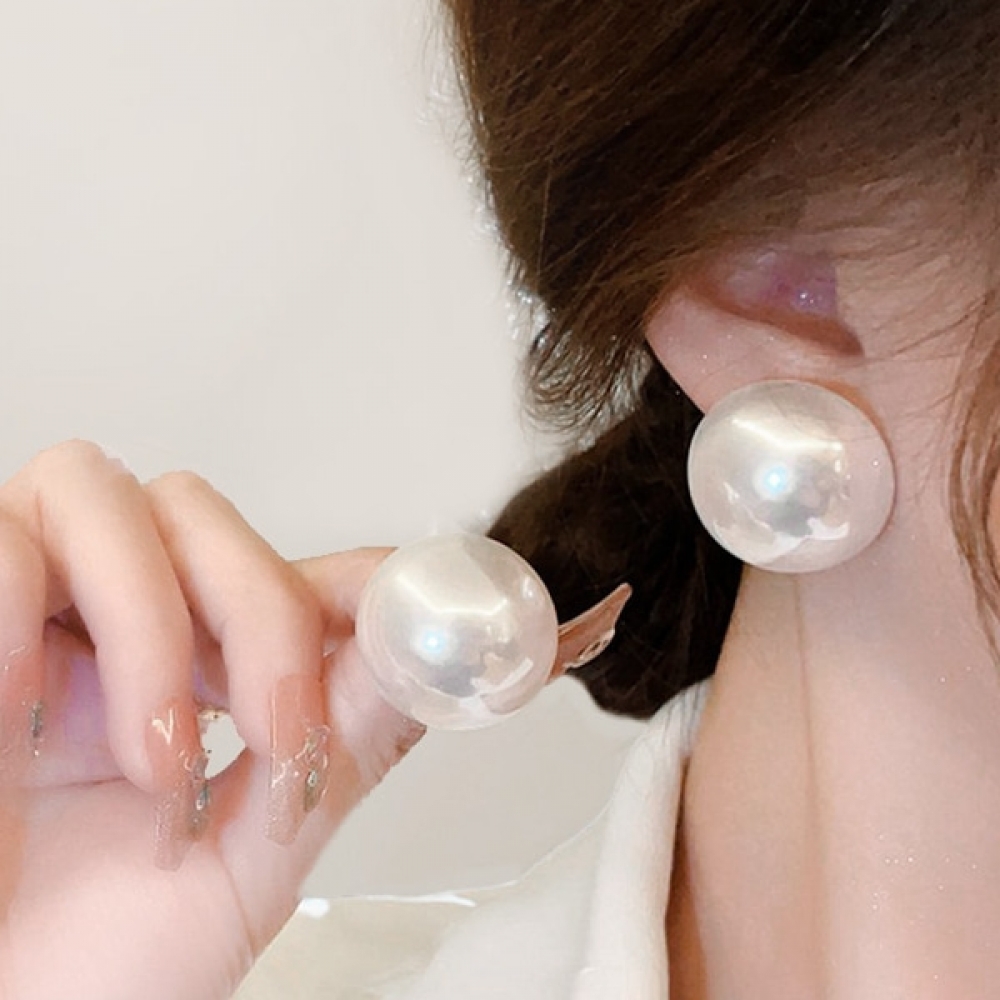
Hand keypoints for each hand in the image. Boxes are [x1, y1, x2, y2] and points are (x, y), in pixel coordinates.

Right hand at [0, 441, 423, 999]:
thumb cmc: (91, 970)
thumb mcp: (247, 861)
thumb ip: (340, 747)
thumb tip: (430, 655)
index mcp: (185, 673)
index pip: (277, 565)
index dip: (344, 582)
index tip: (400, 632)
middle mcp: (103, 626)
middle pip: (195, 511)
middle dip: (257, 612)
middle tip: (269, 732)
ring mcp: (22, 617)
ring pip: (101, 498)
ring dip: (151, 624)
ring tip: (151, 761)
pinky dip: (24, 610)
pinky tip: (29, 715)